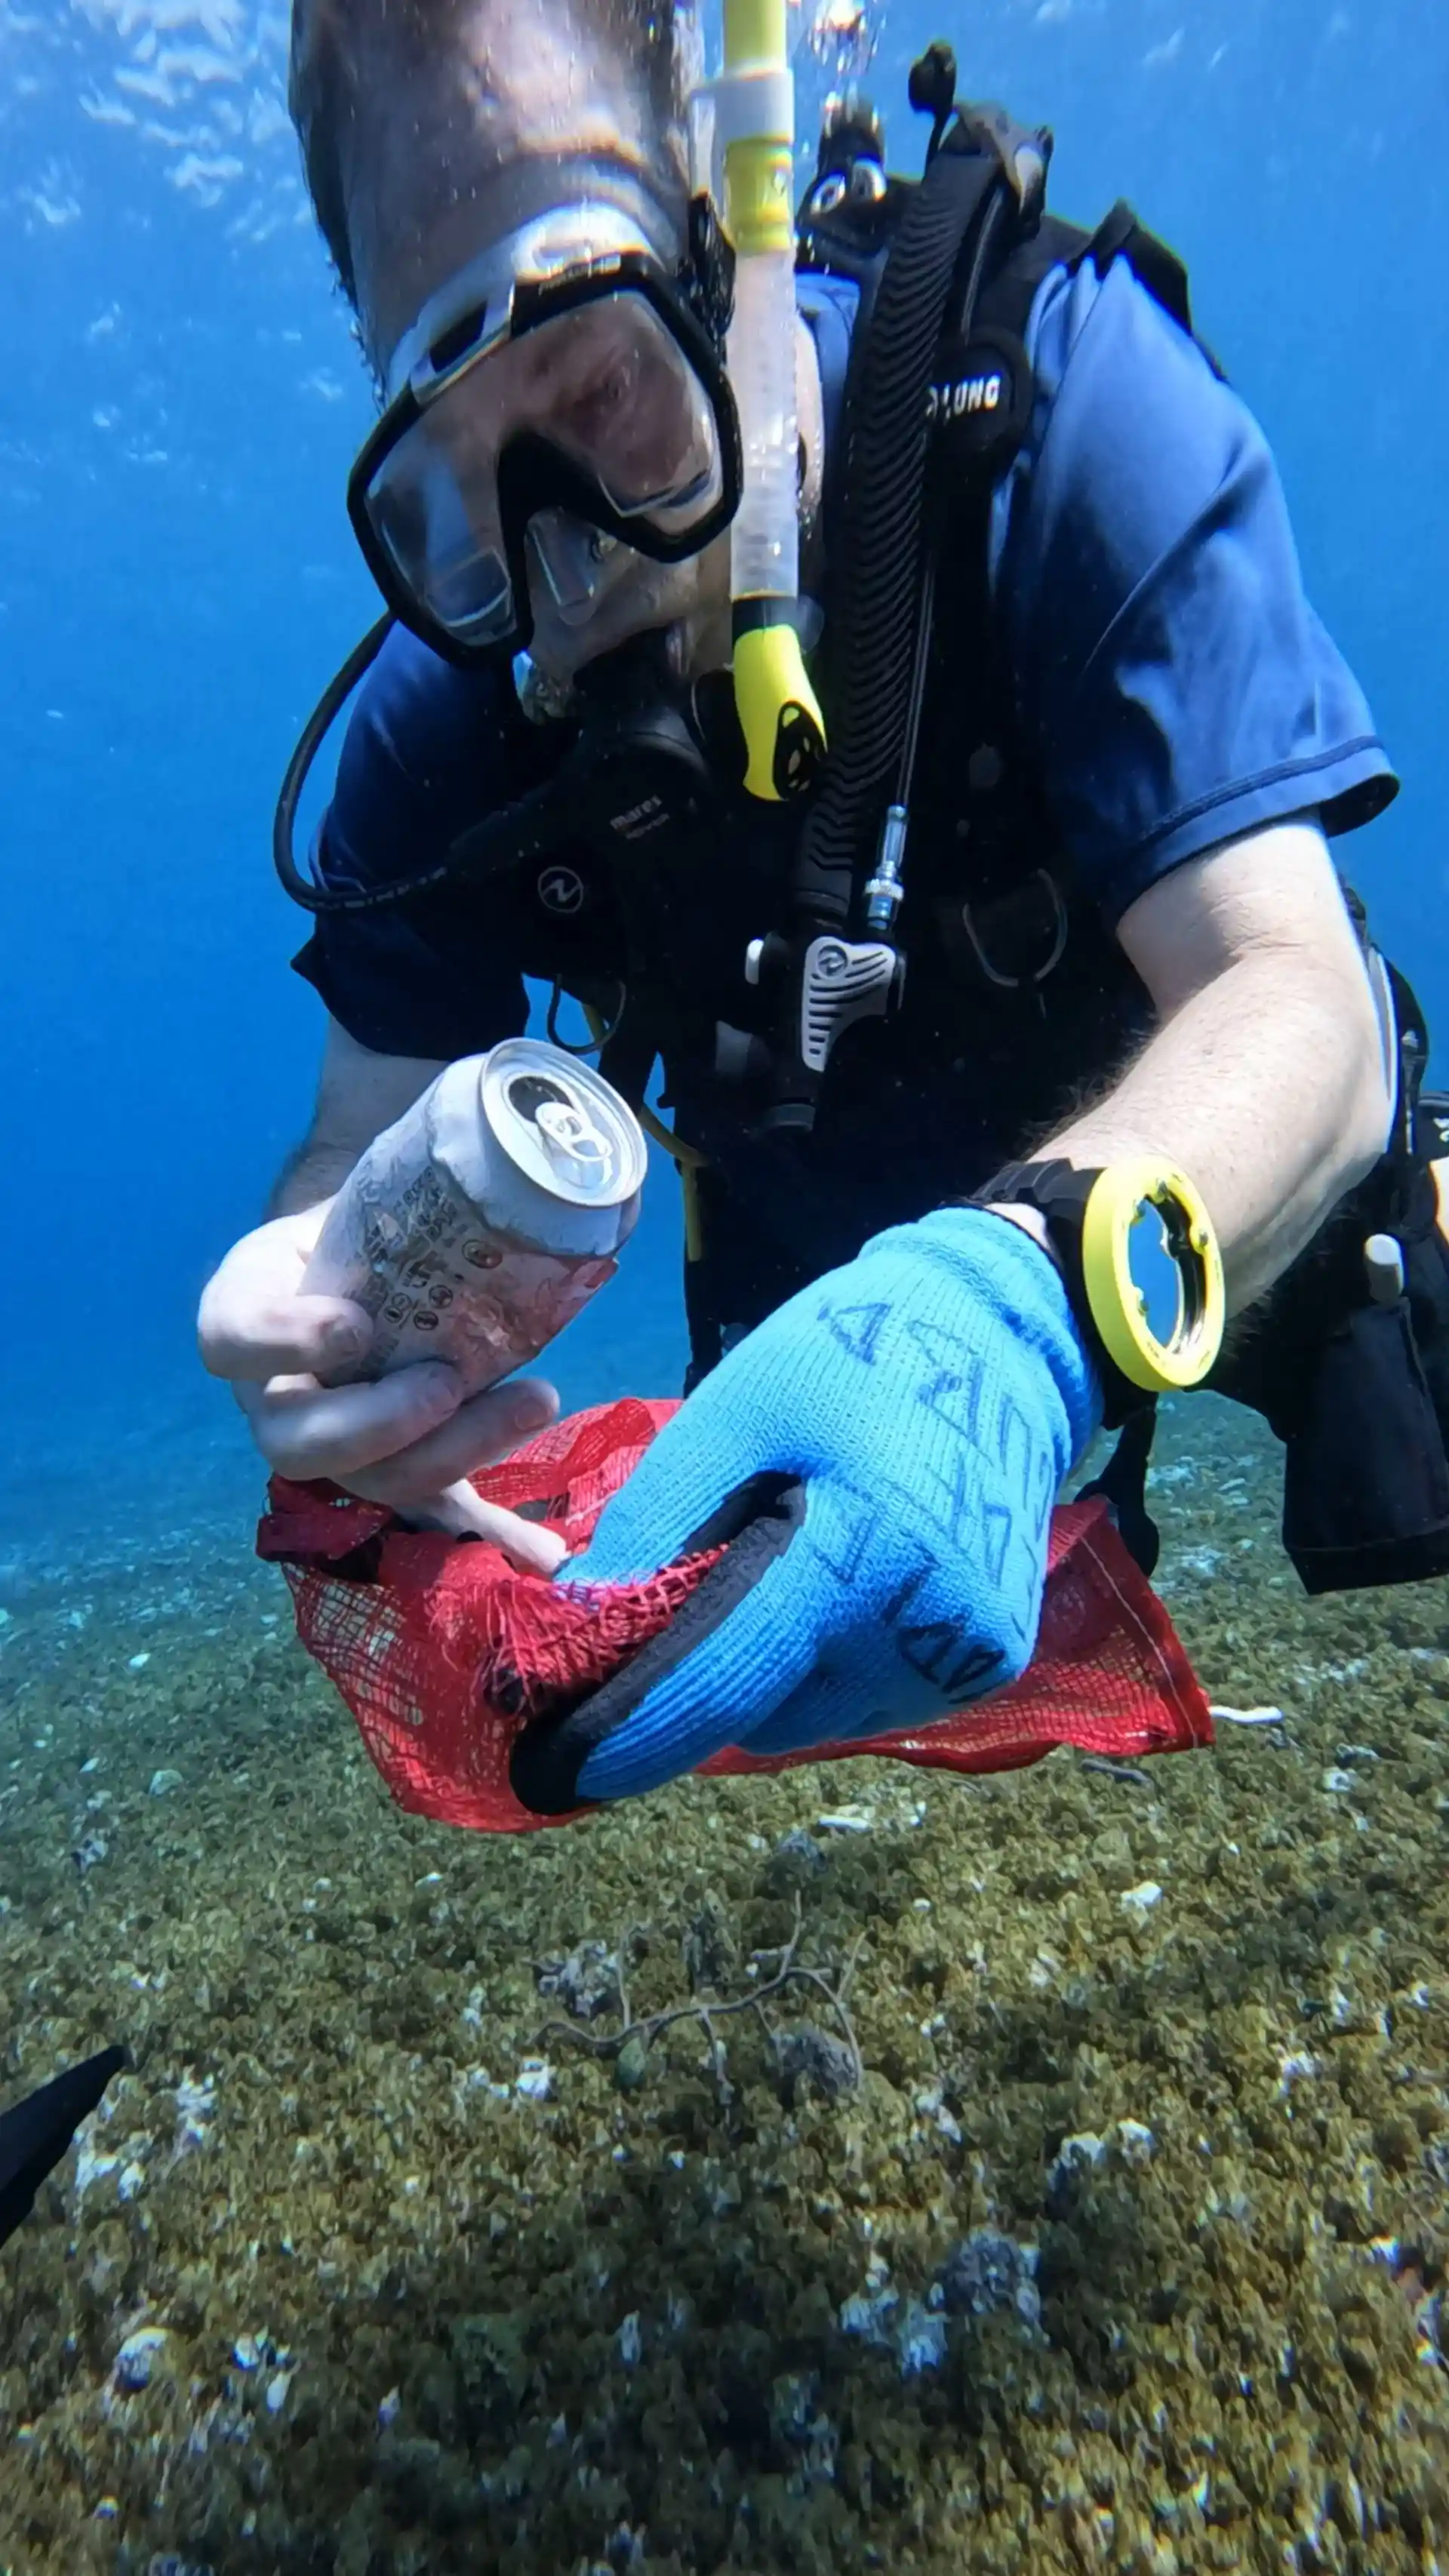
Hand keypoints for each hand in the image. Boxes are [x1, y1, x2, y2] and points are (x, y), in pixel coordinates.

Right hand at [198, 1208, 560, 1571]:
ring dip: (457, 1452)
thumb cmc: (363, 1220)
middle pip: (299, 1441)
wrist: (369, 1253)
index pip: (231, 1339)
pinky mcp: (396, 1467)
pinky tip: (546, 1554)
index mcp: (247, 1315)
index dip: (283, 1342)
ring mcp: (334, 1443)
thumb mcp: (361, 1189)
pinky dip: (494, 1531)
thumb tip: (551, 1163)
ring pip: (374, 1479)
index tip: (353, 1324)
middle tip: (447, 1382)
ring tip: (535, 1399)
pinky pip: (435, 1512)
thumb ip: (419, 1183)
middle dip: (378, 1423)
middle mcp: (275, 1395)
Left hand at [556, 1210, 1100, 1797]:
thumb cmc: (849, 1361)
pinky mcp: (988, 1665)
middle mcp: (923, 1632)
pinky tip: (838, 1584)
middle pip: (759, 1711)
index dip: (629, 1733)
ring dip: (769, 1676)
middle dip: (697, 1680)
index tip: (552, 1769)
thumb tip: (573, 1633)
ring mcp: (966, 1658)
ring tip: (782, 1567)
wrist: (1001, 1344)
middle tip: (675, 1603)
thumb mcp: (731, 1415)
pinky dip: (827, 1665)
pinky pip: (865, 1699)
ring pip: (810, 1715)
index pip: (721, 1684)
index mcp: (858, 1556)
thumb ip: (653, 1528)